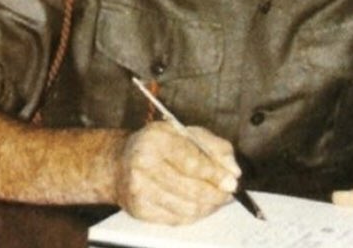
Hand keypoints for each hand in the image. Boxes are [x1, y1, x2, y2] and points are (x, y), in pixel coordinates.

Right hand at [116, 121, 240, 224]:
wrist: (120, 163)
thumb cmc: (159, 146)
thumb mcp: (186, 133)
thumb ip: (215, 147)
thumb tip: (233, 171)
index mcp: (156, 139)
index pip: (191, 162)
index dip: (215, 175)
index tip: (232, 182)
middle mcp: (143, 164)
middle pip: (190, 189)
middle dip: (216, 194)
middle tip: (229, 194)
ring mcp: (139, 189)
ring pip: (186, 207)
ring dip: (208, 206)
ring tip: (217, 199)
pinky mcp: (139, 210)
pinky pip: (177, 219)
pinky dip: (195, 214)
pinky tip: (200, 205)